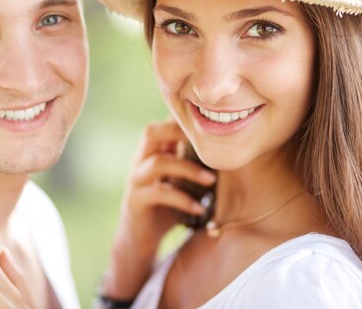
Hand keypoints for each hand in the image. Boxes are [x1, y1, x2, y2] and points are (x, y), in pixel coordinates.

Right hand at [103, 120, 215, 298]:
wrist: (140, 241)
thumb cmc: (166, 209)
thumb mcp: (180, 182)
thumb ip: (192, 165)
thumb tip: (226, 151)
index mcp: (152, 153)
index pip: (164, 124)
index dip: (183, 120)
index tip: (211, 126)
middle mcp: (140, 161)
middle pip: (151, 132)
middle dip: (179, 133)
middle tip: (208, 145)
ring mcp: (136, 180)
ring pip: (158, 162)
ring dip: (188, 169)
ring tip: (211, 180)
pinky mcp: (136, 201)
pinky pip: (158, 193)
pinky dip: (182, 199)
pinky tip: (199, 208)